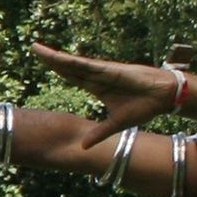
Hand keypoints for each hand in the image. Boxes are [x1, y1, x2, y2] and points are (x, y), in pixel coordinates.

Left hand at [29, 42, 168, 142]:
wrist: (163, 98)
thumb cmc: (143, 106)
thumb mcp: (116, 124)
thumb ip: (99, 134)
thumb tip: (83, 148)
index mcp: (96, 86)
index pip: (71, 76)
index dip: (57, 69)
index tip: (42, 63)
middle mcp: (97, 76)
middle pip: (68, 66)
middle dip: (51, 58)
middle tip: (33, 48)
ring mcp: (102, 71)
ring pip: (73, 63)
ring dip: (55, 56)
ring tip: (37, 48)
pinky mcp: (110, 70)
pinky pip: (87, 65)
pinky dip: (72, 62)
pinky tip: (59, 57)